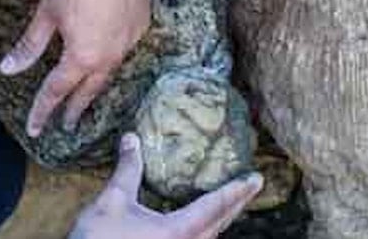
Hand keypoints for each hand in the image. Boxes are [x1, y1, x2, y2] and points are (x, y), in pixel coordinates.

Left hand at [0, 0, 150, 136]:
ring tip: (85, 99)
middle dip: (74, 110)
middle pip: (88, 92)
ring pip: (109, 75)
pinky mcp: (140, 28)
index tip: (35, 129)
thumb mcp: (47, 14)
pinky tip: (105, 60)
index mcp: (82, 57)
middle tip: (65, 125)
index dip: (43, 110)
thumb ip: (30, 46)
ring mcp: (128, 44)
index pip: (57, 92)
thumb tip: (8, 69)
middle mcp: (109, 57)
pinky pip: (123, 54)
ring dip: (94, 89)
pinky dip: (110, 63)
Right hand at [71, 134, 262, 238]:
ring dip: (221, 219)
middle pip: (220, 224)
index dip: (237, 190)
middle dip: (236, 204)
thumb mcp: (112, 202)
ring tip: (228, 203)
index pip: (217, 205)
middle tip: (250, 186)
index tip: (255, 179)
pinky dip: (205, 230)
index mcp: (179, 232)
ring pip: (210, 237)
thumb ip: (127, 170)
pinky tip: (199, 225)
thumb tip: (131, 138)